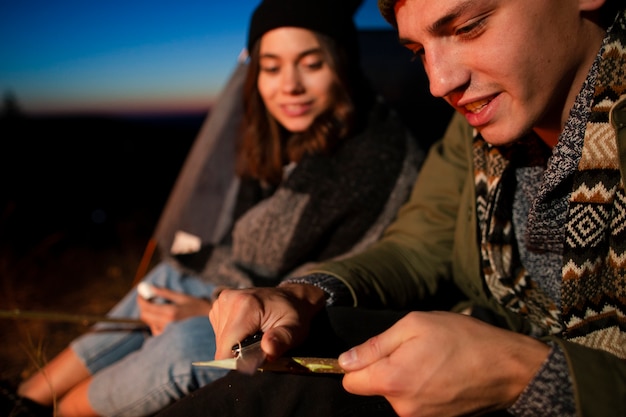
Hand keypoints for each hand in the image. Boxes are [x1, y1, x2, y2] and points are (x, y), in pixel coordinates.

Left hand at [137, 286, 211, 335]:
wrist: (208, 321)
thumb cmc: (195, 306)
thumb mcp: (181, 297)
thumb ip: (164, 293)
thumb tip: (149, 287)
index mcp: (171, 312)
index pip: (147, 307)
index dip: (141, 300)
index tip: (141, 294)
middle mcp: (168, 323)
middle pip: (145, 316)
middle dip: (144, 307)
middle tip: (148, 300)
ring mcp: (168, 332)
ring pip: (150, 323)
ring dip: (151, 315)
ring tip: (160, 308)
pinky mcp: (169, 337)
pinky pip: (156, 330)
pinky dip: (156, 323)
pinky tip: (165, 318)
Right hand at [209, 283, 325, 359]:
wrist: (291, 297)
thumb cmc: (294, 315)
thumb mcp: (295, 330)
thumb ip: (282, 340)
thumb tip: (268, 350)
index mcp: (246, 305)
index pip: (227, 346)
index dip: (238, 360)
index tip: (256, 360)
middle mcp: (229, 300)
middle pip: (222, 345)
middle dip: (239, 352)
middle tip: (260, 345)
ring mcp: (222, 301)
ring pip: (220, 340)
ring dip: (235, 344)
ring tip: (254, 335)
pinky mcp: (219, 304)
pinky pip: (220, 331)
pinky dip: (232, 336)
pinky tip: (247, 329)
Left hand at [338, 311, 549, 416]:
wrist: (508, 368)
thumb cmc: (462, 339)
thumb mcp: (414, 325)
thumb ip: (375, 346)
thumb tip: (345, 361)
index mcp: (392, 380)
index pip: (350, 382)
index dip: (357, 364)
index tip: (374, 352)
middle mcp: (403, 408)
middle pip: (374, 388)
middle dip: (386, 369)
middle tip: (415, 350)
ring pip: (396, 396)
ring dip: (406, 379)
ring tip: (432, 361)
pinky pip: (415, 404)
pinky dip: (422, 389)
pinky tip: (441, 374)